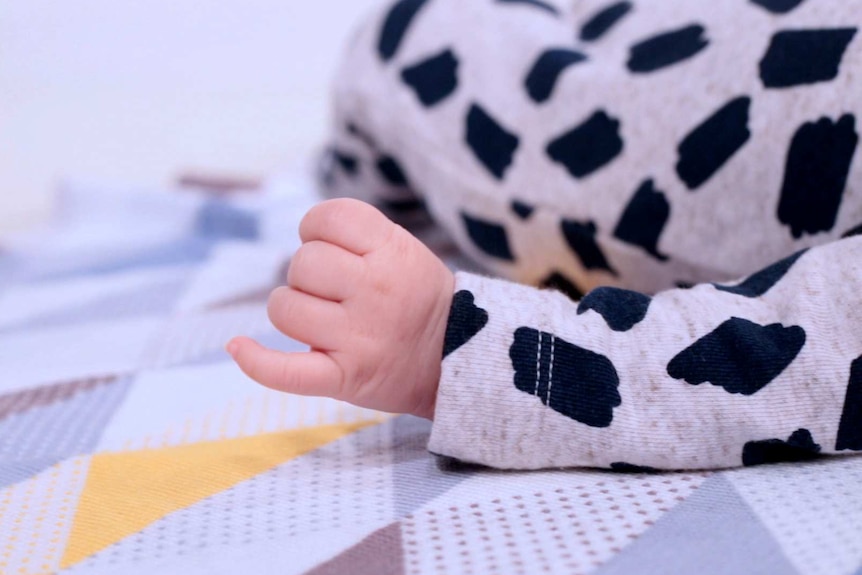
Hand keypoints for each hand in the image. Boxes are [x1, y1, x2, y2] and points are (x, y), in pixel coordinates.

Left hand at [227, 198, 454, 419]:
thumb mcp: (406, 251)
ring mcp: (359, 337)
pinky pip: (284, 371)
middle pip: (302, 263)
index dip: (318, 229)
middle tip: (337, 292)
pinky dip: (256, 361)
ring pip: (284, 307)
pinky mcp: (344, 377)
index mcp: (393, 251)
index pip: (327, 218)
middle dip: (309, 274)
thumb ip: (358, 237)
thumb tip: (302, 238)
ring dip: (294, 309)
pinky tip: (238, 347)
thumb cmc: (420, 299)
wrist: (459, 358)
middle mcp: (376, 290)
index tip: (333, 247)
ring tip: (323, 319)